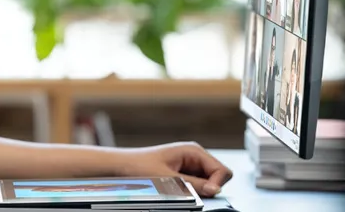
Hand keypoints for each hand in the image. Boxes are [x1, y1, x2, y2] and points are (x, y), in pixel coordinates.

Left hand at [117, 142, 232, 197]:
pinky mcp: (184, 174)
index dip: (217, 184)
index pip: (222, 170)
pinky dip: (192, 191)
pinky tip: (178, 190)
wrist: (122, 166)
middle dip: (209, 187)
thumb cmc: (140, 166)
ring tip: (179, 189)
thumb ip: (193, 184)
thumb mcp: (168, 178)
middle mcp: (194, 156)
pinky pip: (197, 185)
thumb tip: (215, 189)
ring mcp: (190, 165)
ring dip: (199, 190)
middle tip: (190, 191)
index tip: (206, 193)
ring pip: (208, 183)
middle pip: (218, 177)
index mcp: (193, 151)